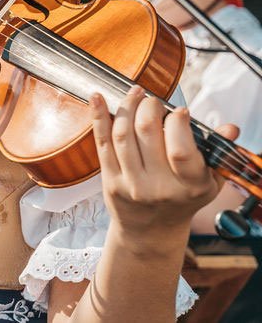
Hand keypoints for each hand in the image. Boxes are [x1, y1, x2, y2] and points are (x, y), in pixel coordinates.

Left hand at [91, 87, 236, 237]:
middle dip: (148, 106)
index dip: (178, 123)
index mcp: (190, 185)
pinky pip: (102, 143)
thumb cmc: (183, 199)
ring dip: (126, 107)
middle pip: (147, 133)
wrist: (151, 230)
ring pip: (123, 135)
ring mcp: (131, 185)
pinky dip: (98, 117)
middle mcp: (159, 187)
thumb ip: (216, 152)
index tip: (179, 111)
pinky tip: (97, 98)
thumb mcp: (209, 181)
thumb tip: (230, 128)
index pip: (180, 149)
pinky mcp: (110, 181)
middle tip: (152, 100)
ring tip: (134, 95)